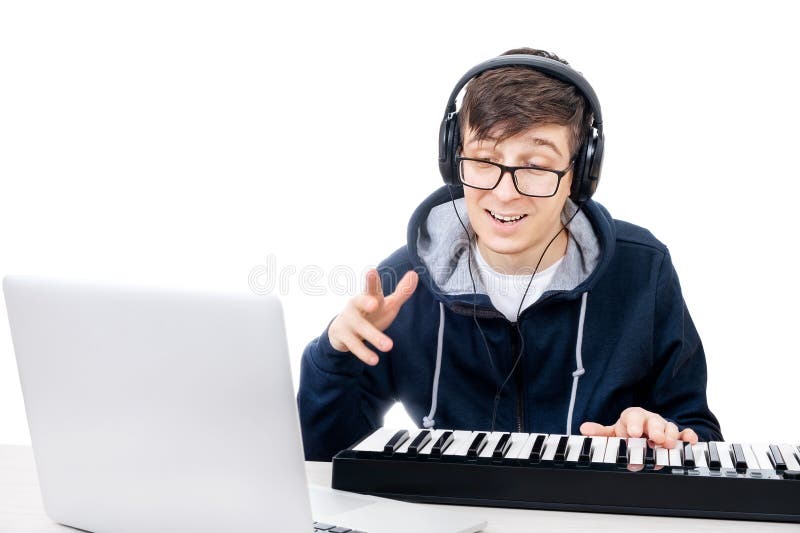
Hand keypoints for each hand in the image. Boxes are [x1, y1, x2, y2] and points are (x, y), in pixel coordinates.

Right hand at [328, 268, 417, 365]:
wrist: (342, 332)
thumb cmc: (370, 314)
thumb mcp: (387, 304)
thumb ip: (401, 292)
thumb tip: (415, 274)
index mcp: (368, 296)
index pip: (371, 288)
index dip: (371, 280)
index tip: (371, 271)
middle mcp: (355, 306)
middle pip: (360, 302)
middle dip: (366, 301)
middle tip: (375, 303)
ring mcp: (348, 321)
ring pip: (361, 328)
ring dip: (374, 336)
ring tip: (389, 346)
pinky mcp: (343, 337)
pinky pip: (354, 346)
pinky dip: (364, 353)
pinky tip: (374, 360)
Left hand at [579, 407, 697, 448]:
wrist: (644, 433)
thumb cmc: (628, 431)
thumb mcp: (613, 433)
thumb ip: (601, 432)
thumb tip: (584, 429)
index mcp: (633, 417)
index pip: (633, 416)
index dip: (633, 424)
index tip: (633, 433)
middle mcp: (650, 421)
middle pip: (653, 421)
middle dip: (655, 430)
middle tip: (655, 439)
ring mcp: (664, 428)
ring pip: (670, 427)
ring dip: (670, 435)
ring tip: (668, 444)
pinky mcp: (677, 436)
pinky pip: (684, 433)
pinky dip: (688, 436)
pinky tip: (689, 441)